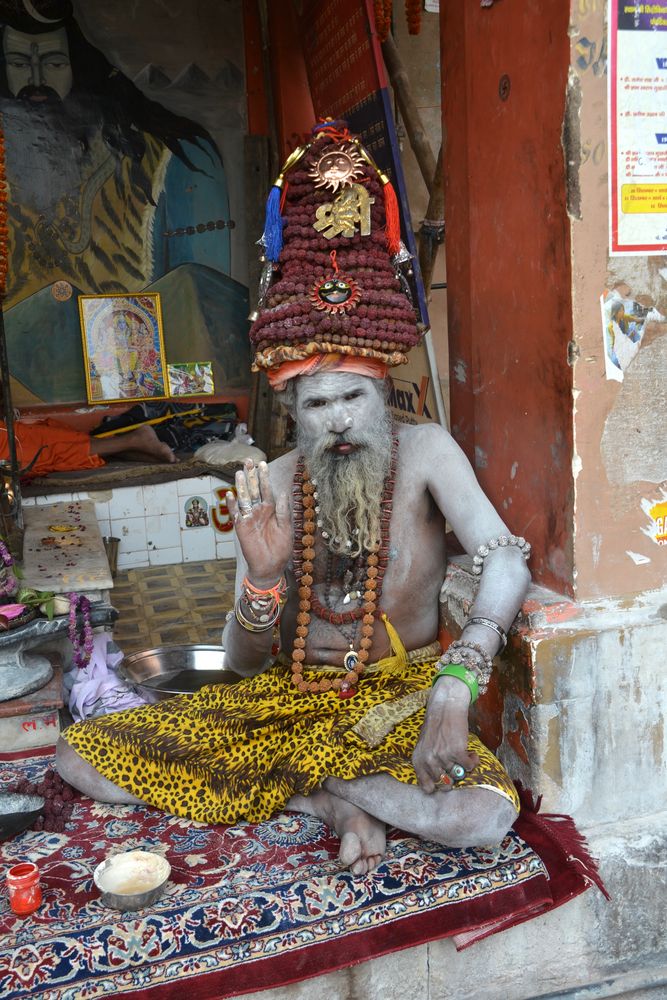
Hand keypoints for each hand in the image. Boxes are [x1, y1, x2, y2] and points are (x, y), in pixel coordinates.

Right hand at [226, 459, 292, 584]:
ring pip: (244, 498)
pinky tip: (230, 494)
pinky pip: (235, 514)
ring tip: (240, 472)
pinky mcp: (241, 528)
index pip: (267, 490)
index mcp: (271, 510)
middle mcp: (259, 511)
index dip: (264, 477)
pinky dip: (232, 505)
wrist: (270, 567)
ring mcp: (249, 518)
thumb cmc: (280, 549)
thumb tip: (283, 492)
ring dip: (241, 486)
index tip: (262, 464)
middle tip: (248, 461)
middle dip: (251, 476)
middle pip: (254, 490)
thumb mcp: (286, 528)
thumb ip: (283, 511)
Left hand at [412, 676, 479, 793]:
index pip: (427, 787)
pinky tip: (471, 753)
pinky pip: (469, 767)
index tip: (445, 779)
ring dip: (463, 767)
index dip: (438, 786)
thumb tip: (436, 787)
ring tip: (463, 755)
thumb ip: (427, 765)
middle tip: (456, 765)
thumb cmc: (435, 728)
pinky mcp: (456, 752)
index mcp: (418, 761)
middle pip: (445, 783)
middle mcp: (428, 760)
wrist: (445, 708)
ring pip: (457, 775)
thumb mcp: (424, 747)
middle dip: (453, 776)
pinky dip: (473, 761)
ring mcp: (442, 757)